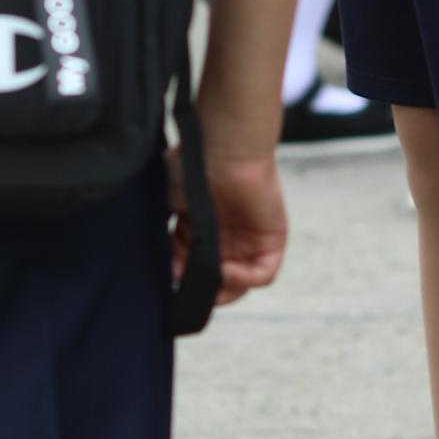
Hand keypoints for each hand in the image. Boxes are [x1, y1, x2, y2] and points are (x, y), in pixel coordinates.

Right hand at [171, 139, 288, 304]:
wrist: (221, 145)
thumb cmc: (193, 164)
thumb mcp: (169, 204)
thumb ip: (167, 237)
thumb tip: (166, 269)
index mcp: (201, 232)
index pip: (193, 271)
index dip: (181, 283)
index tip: (167, 286)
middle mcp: (227, 240)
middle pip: (218, 286)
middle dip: (202, 294)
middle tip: (187, 293)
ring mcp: (249, 241)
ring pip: (240, 285)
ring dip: (223, 291)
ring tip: (207, 280)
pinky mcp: (271, 239)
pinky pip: (263, 274)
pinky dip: (244, 280)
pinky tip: (226, 270)